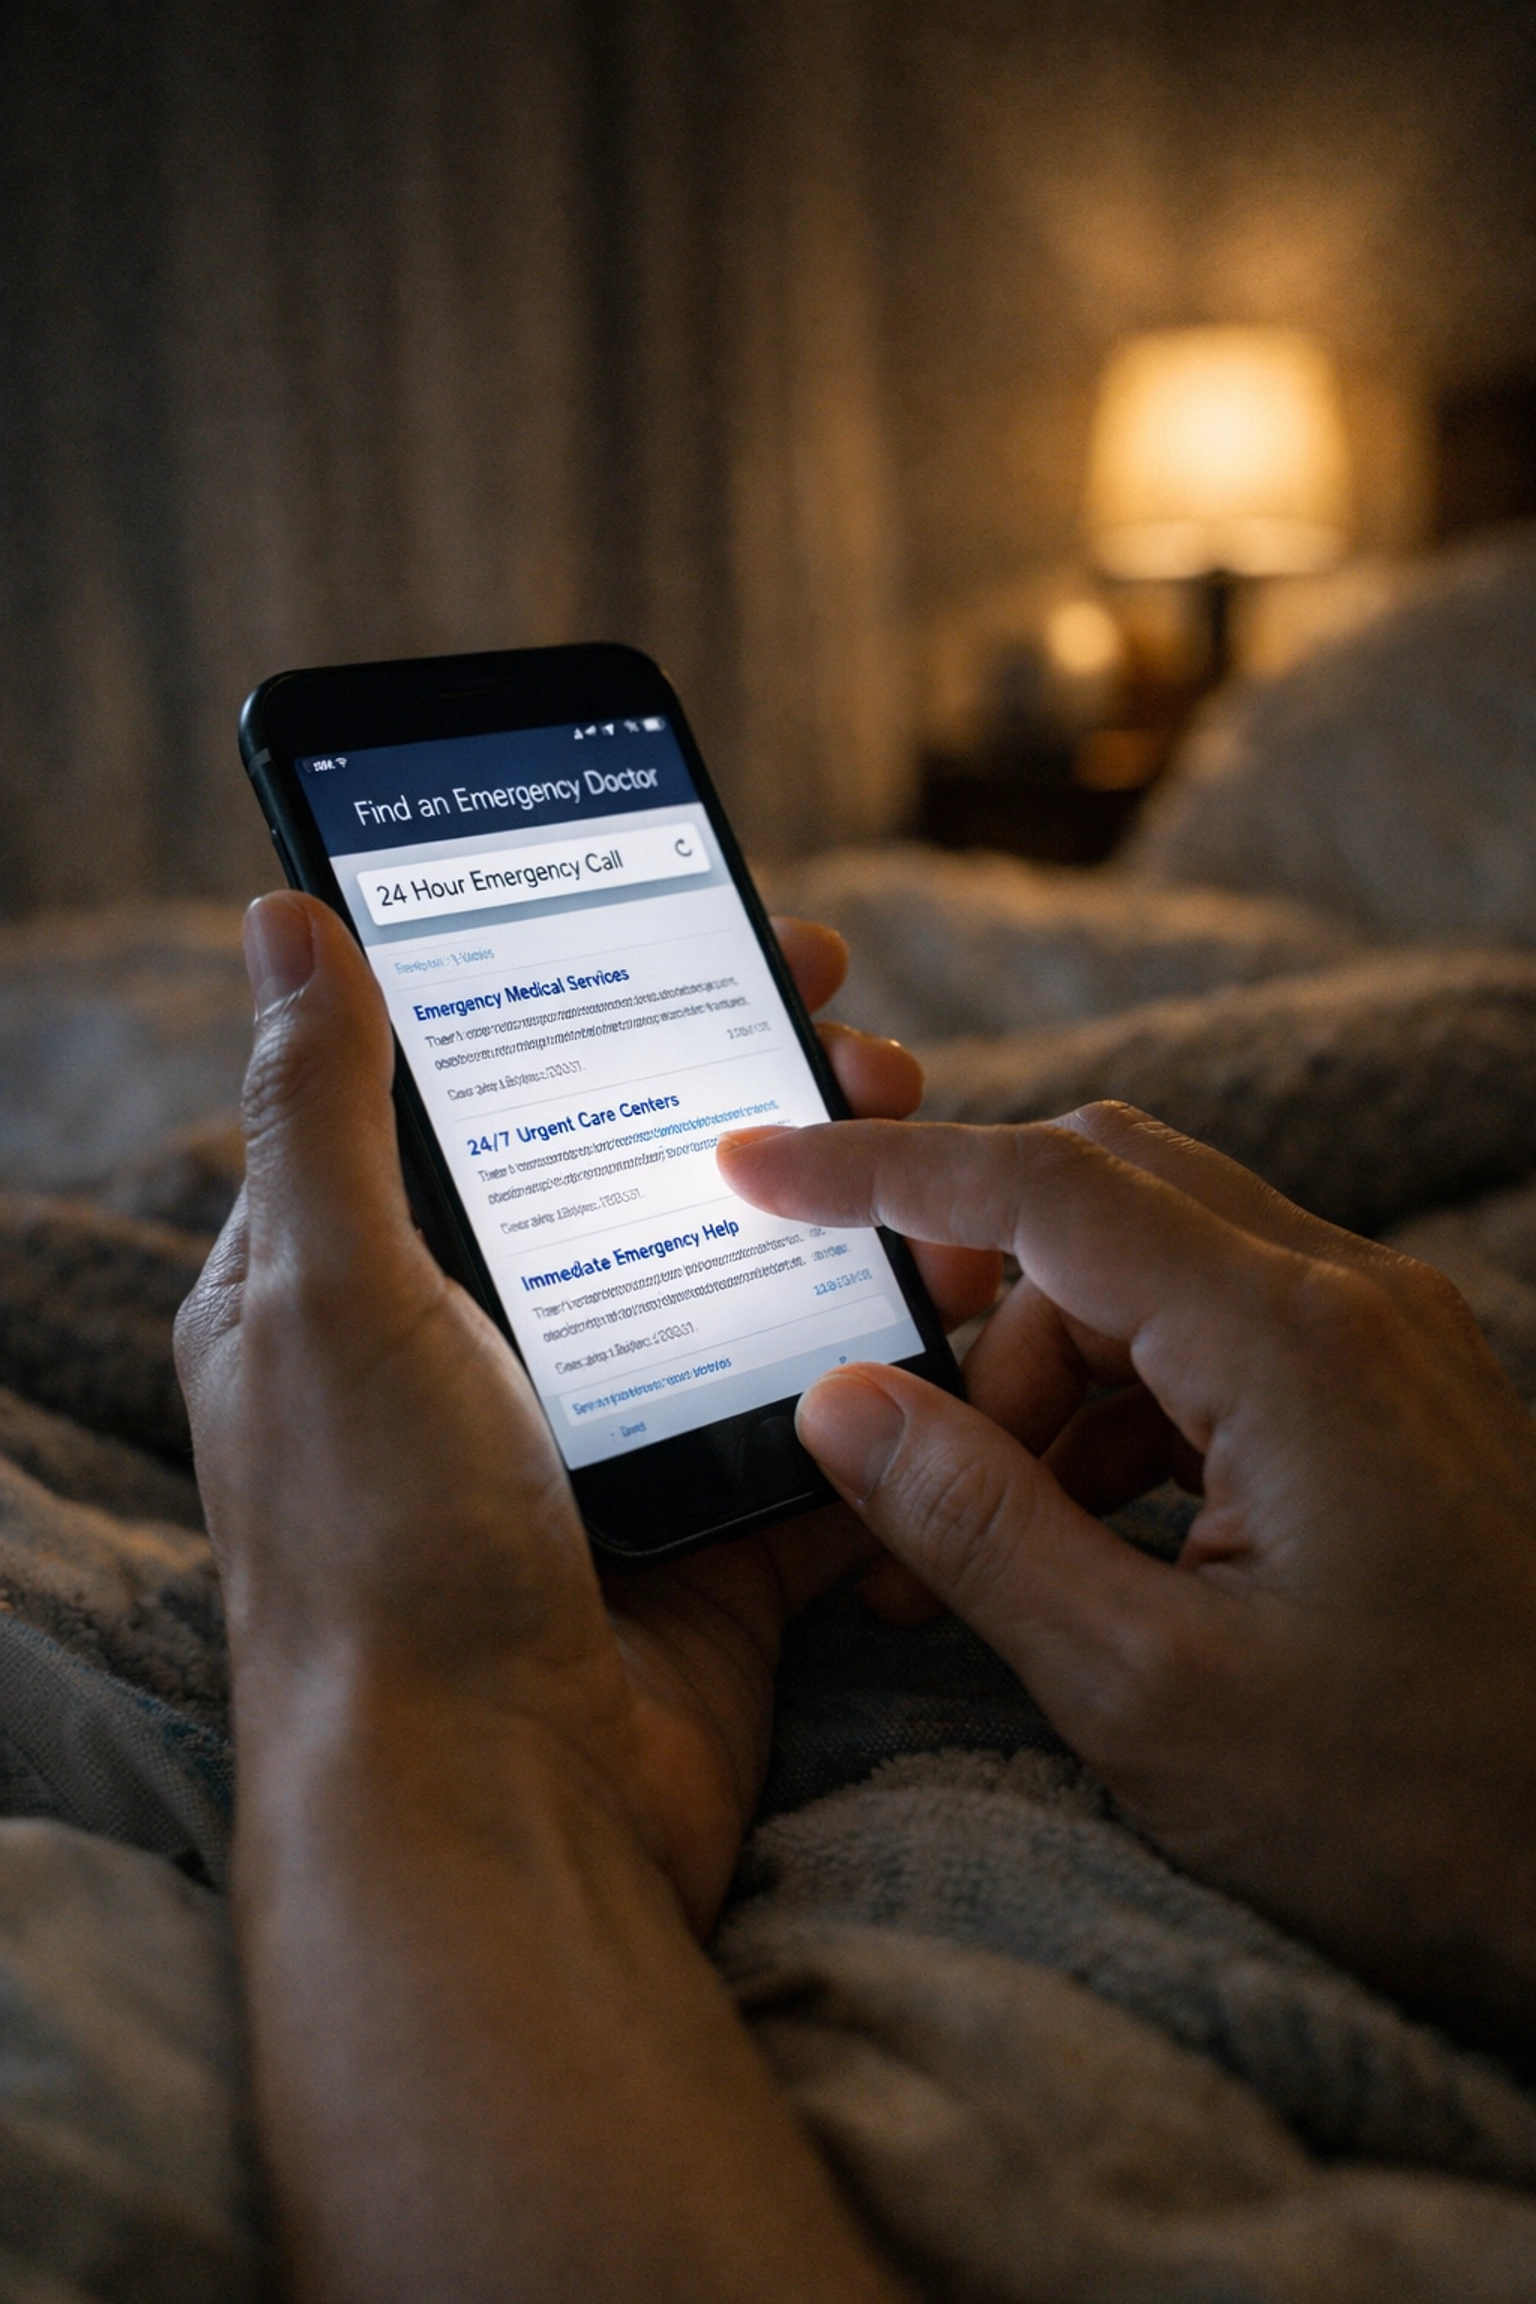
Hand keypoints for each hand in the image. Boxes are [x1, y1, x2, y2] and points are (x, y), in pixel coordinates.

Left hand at [175, 896, 995, 1932]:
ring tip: (939, 1158)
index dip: (617, 996)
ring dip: (856, 1213)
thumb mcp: (329, 1296)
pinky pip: (830, 1420)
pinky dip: (900, 1364)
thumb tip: (289, 918)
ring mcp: (615, 1441)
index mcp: (369, 1285)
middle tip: (871, 1044)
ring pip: (757, 1282)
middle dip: (772, 1098)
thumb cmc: (380, 1554)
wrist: (495, 1814)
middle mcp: (493, 1354)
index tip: (735, 929)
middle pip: (654, 1176)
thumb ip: (324, 1106)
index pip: (500, 1088)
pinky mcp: (720, 1526)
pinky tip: (967, 1293)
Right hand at [717, 1104, 1535, 2056]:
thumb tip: (839, 1403)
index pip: (1041, 1188)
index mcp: (1291, 1342)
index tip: (755, 1164)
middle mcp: (1348, 1302)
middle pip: (1099, 1200)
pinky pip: (1213, 1346)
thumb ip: (978, 1526)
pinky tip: (1076, 1542)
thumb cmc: (1414, 1812)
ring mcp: (1382, 1346)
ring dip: (1037, 1378)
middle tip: (876, 1410)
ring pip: (1151, 1274)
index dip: (877, 1172)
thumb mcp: (1150, 1688)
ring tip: (963, 1541)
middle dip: (966, 1296)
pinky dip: (1116, 1415)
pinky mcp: (1390, 1403)